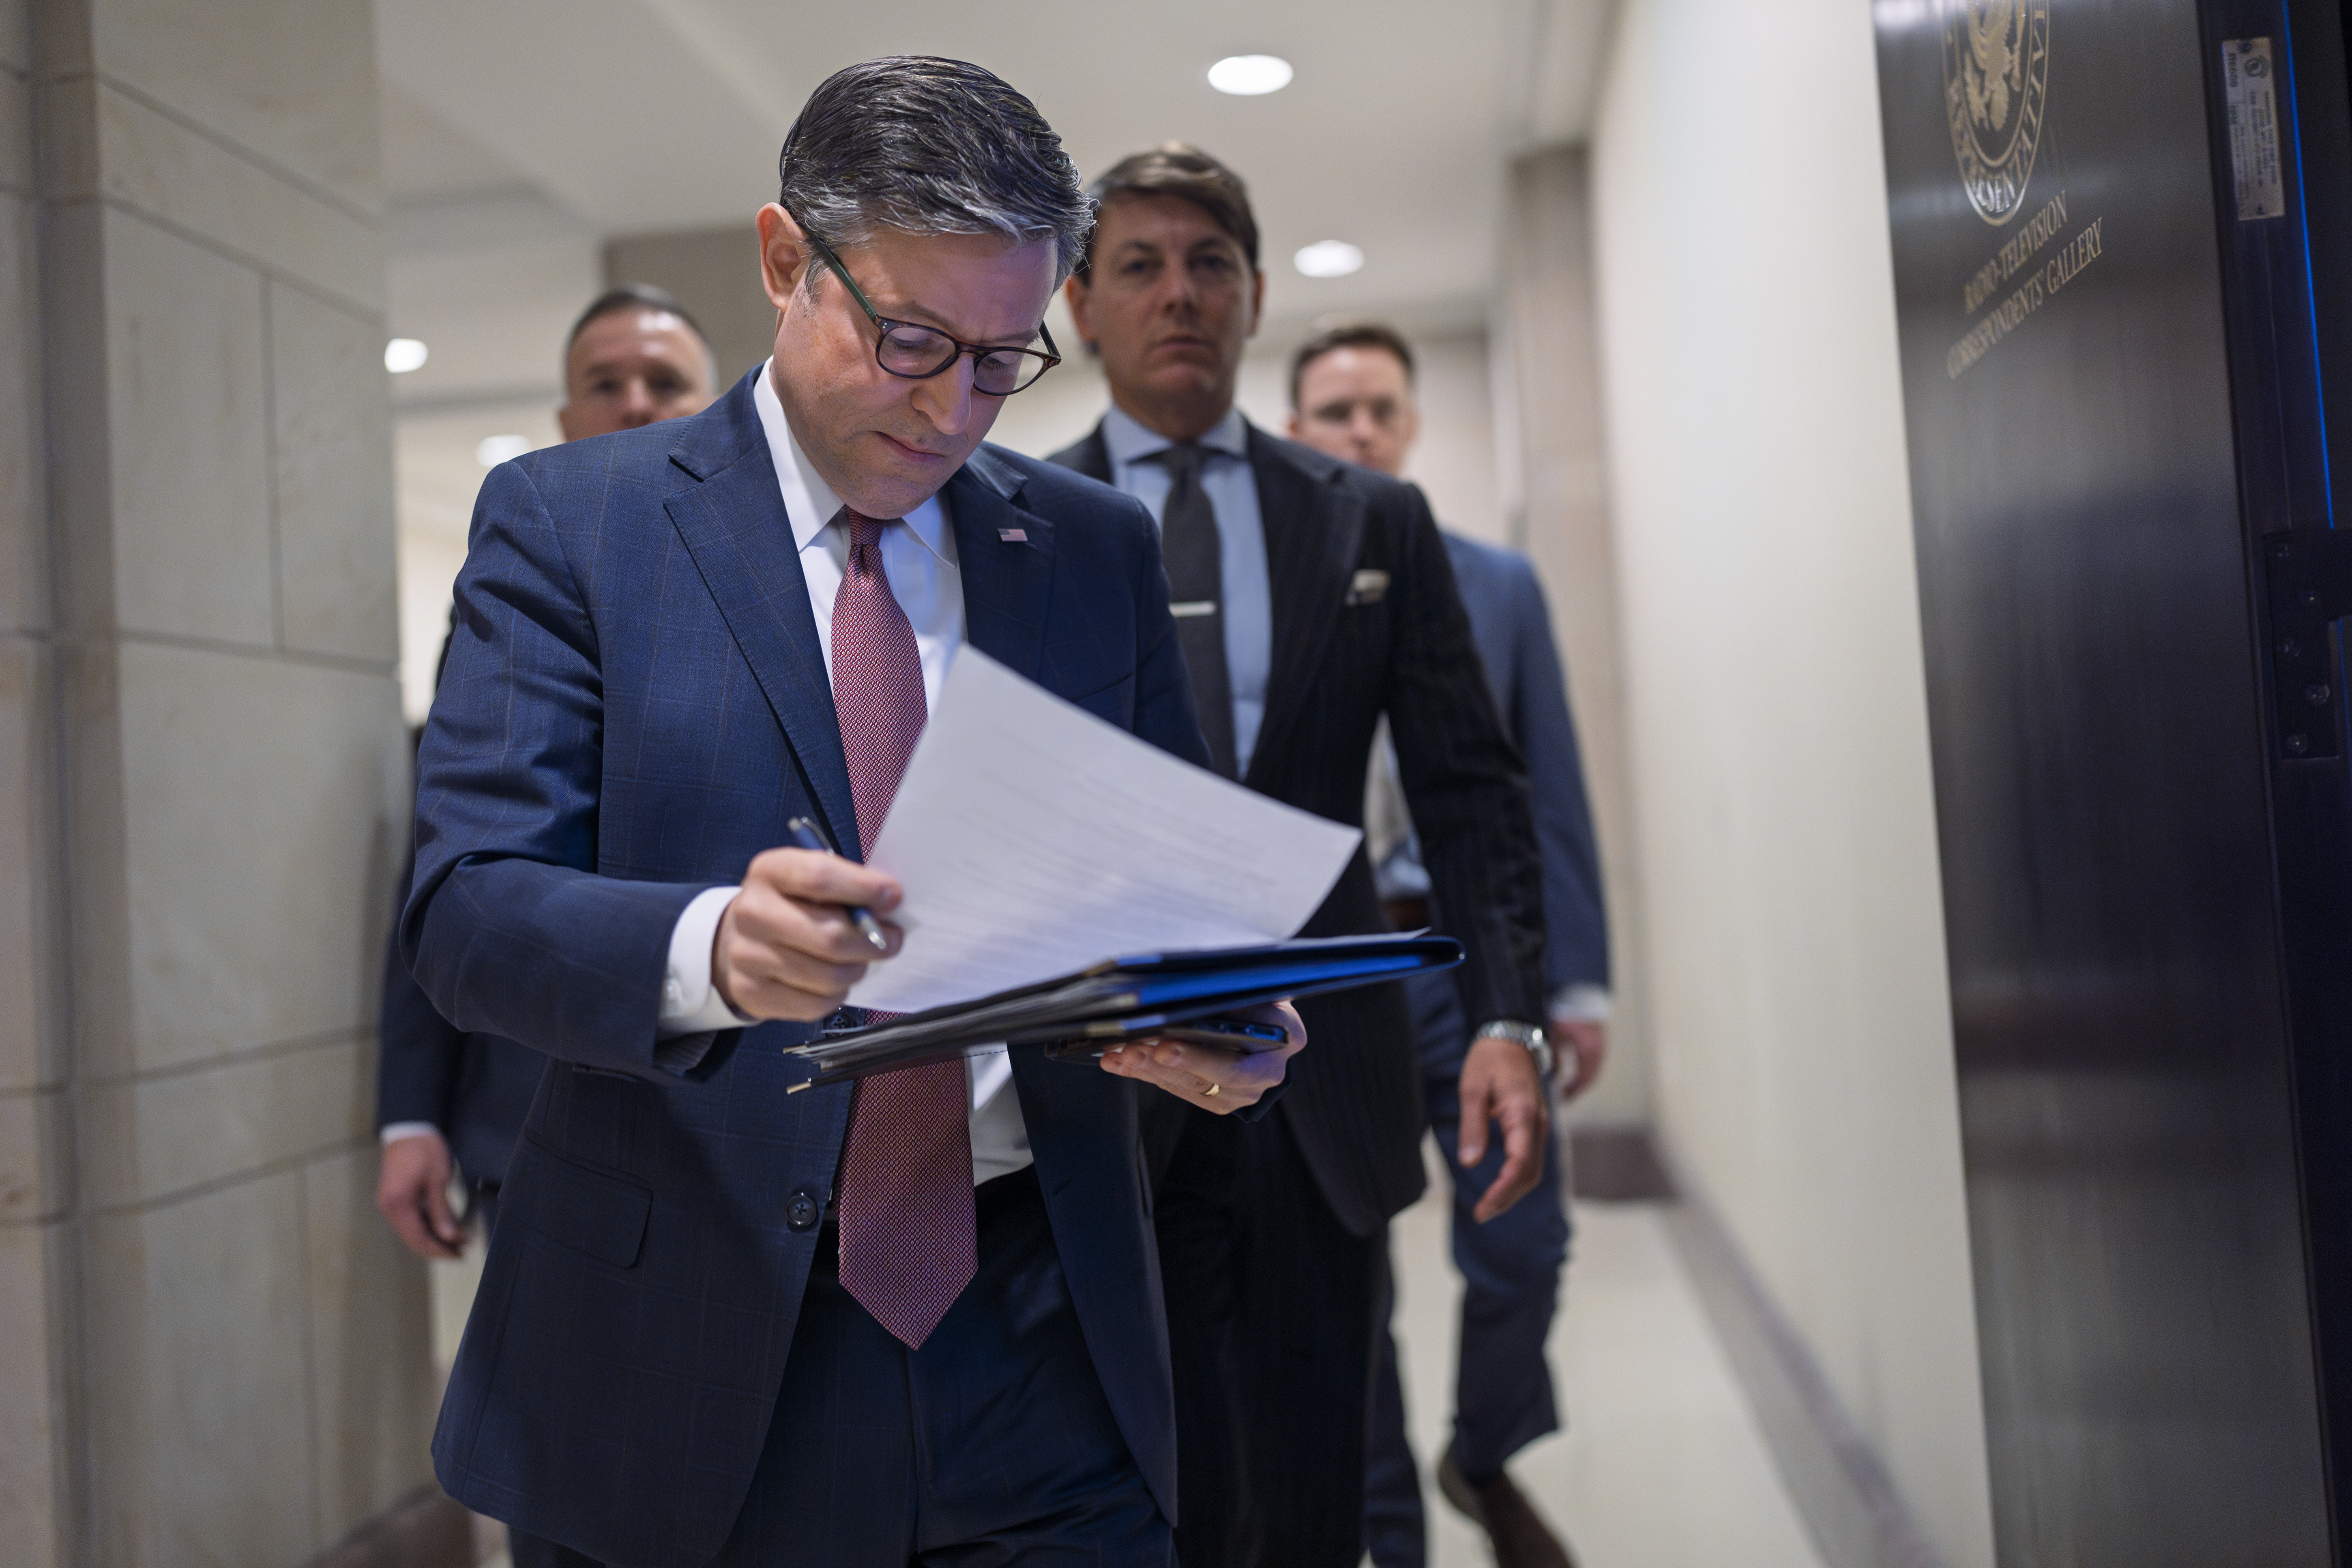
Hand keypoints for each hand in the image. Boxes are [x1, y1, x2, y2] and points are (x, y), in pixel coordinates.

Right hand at [375, 1130, 464, 1259]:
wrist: (408, 1128)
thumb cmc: (425, 1150)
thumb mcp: (438, 1180)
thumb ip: (442, 1211)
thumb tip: (450, 1237)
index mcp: (398, 1205)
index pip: (419, 1239)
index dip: (440, 1251)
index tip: (460, 1255)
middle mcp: (388, 1209)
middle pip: (413, 1239)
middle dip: (438, 1247)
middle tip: (462, 1251)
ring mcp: (388, 1204)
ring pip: (411, 1231)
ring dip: (432, 1238)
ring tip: (457, 1242)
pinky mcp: (393, 1199)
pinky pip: (409, 1221)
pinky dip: (426, 1227)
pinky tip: (443, 1228)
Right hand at [713, 848, 904, 1020]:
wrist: (740, 939)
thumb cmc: (791, 905)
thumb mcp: (811, 881)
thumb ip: (847, 887)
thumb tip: (888, 904)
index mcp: (770, 872)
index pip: (819, 878)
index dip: (863, 888)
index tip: (893, 897)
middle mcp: (752, 912)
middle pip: (829, 936)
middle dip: (872, 942)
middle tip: (892, 940)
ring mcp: (747, 956)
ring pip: (828, 976)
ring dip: (856, 970)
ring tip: (858, 960)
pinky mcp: (751, 993)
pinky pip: (815, 1004)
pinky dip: (836, 995)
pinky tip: (833, 981)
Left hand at [1098, 1000, 1304, 1113]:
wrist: (1269, 1034)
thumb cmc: (1258, 1000)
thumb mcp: (1255, 988)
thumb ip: (1232, 990)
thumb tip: (1190, 986)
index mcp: (1287, 1037)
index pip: (1246, 1049)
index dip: (1203, 1053)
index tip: (1168, 1044)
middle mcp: (1267, 1073)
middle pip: (1215, 1073)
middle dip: (1169, 1062)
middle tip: (1134, 1050)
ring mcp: (1241, 1093)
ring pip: (1191, 1083)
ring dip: (1150, 1068)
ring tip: (1120, 1052)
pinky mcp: (1217, 1102)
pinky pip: (1175, 1088)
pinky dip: (1144, 1073)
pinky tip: (1117, 1060)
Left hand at [1458, 1033, 1550, 1221]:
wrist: (1511, 1037)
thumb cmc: (1489, 1059)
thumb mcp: (1472, 1088)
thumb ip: (1472, 1126)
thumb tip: (1470, 1163)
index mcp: (1523, 1114)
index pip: (1519, 1163)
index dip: (1503, 1189)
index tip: (1484, 1208)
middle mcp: (1537, 1124)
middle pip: (1530, 1173)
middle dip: (1507, 1197)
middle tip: (1482, 1213)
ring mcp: (1539, 1125)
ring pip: (1533, 1169)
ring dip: (1513, 1191)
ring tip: (1489, 1207)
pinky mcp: (1535, 1125)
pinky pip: (1531, 1158)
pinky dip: (1518, 1178)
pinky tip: (1501, 1186)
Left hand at [1552, 1018, 1607, 1100]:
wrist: (1577, 990)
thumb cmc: (1564, 1010)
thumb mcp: (1555, 1034)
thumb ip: (1554, 1055)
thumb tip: (1553, 1073)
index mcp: (1589, 1050)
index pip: (1583, 1079)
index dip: (1573, 1091)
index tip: (1563, 1099)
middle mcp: (1598, 1048)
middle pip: (1591, 1076)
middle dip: (1579, 1088)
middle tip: (1567, 1097)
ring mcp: (1601, 1042)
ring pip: (1594, 1068)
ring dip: (1583, 1078)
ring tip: (1570, 1086)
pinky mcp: (1599, 1036)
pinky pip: (1594, 1058)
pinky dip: (1586, 1067)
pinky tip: (1575, 1069)